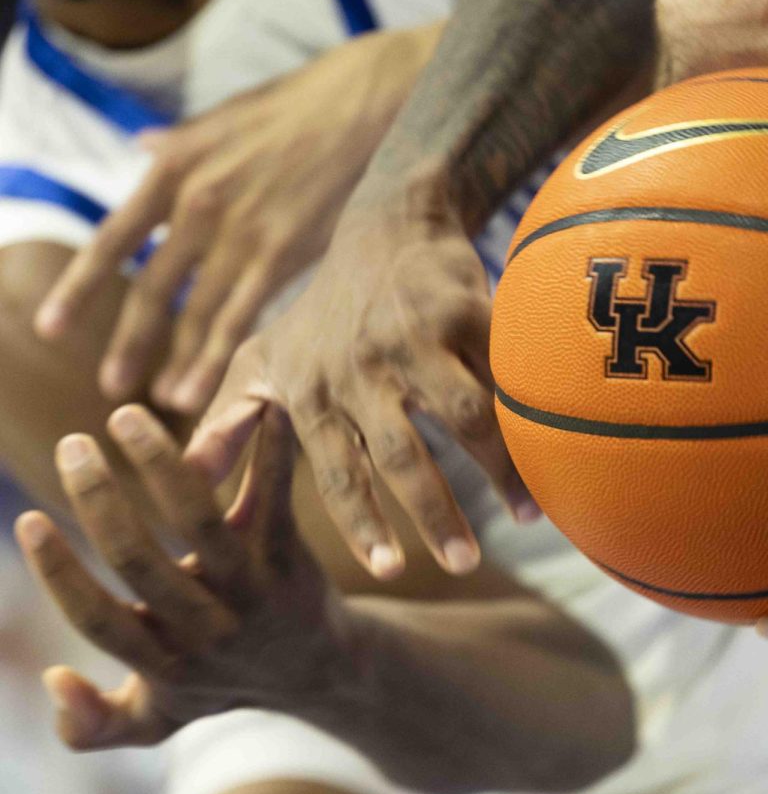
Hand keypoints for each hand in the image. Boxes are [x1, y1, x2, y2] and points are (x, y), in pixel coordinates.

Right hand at [15, 404, 349, 749]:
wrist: (324, 669)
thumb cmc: (224, 680)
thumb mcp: (159, 718)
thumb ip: (95, 722)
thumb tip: (51, 679)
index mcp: (163, 662)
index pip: (96, 618)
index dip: (57, 572)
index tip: (28, 519)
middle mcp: (207, 628)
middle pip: (138, 559)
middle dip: (98, 499)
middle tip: (72, 445)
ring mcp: (253, 589)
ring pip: (199, 520)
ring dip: (159, 463)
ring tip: (127, 416)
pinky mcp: (291, 555)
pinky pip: (275, 497)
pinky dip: (267, 450)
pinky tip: (257, 404)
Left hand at [34, 26, 442, 413]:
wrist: (363, 103)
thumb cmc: (297, 106)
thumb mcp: (220, 117)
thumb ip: (177, 140)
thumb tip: (139, 143)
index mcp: (173, 168)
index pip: (114, 240)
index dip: (79, 287)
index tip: (53, 327)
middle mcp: (196, 203)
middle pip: (150, 287)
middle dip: (127, 341)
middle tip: (111, 384)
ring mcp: (239, 231)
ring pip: (194, 312)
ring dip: (173, 361)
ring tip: (160, 399)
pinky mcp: (283, 251)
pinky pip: (239, 315)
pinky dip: (213, 357)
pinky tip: (196, 389)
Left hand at [186, 182, 537, 581]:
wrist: (387, 221)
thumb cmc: (324, 307)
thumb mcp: (263, 357)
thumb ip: (228, 419)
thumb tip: (182, 475)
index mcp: (315, 391)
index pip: (336, 471)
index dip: (361, 522)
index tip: (388, 571)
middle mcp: (362, 368)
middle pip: (401, 455)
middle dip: (434, 515)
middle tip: (465, 565)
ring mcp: (417, 336)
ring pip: (465, 416)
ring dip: (499, 469)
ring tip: (530, 515)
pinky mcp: (466, 308)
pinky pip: (505, 370)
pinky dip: (532, 409)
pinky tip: (560, 446)